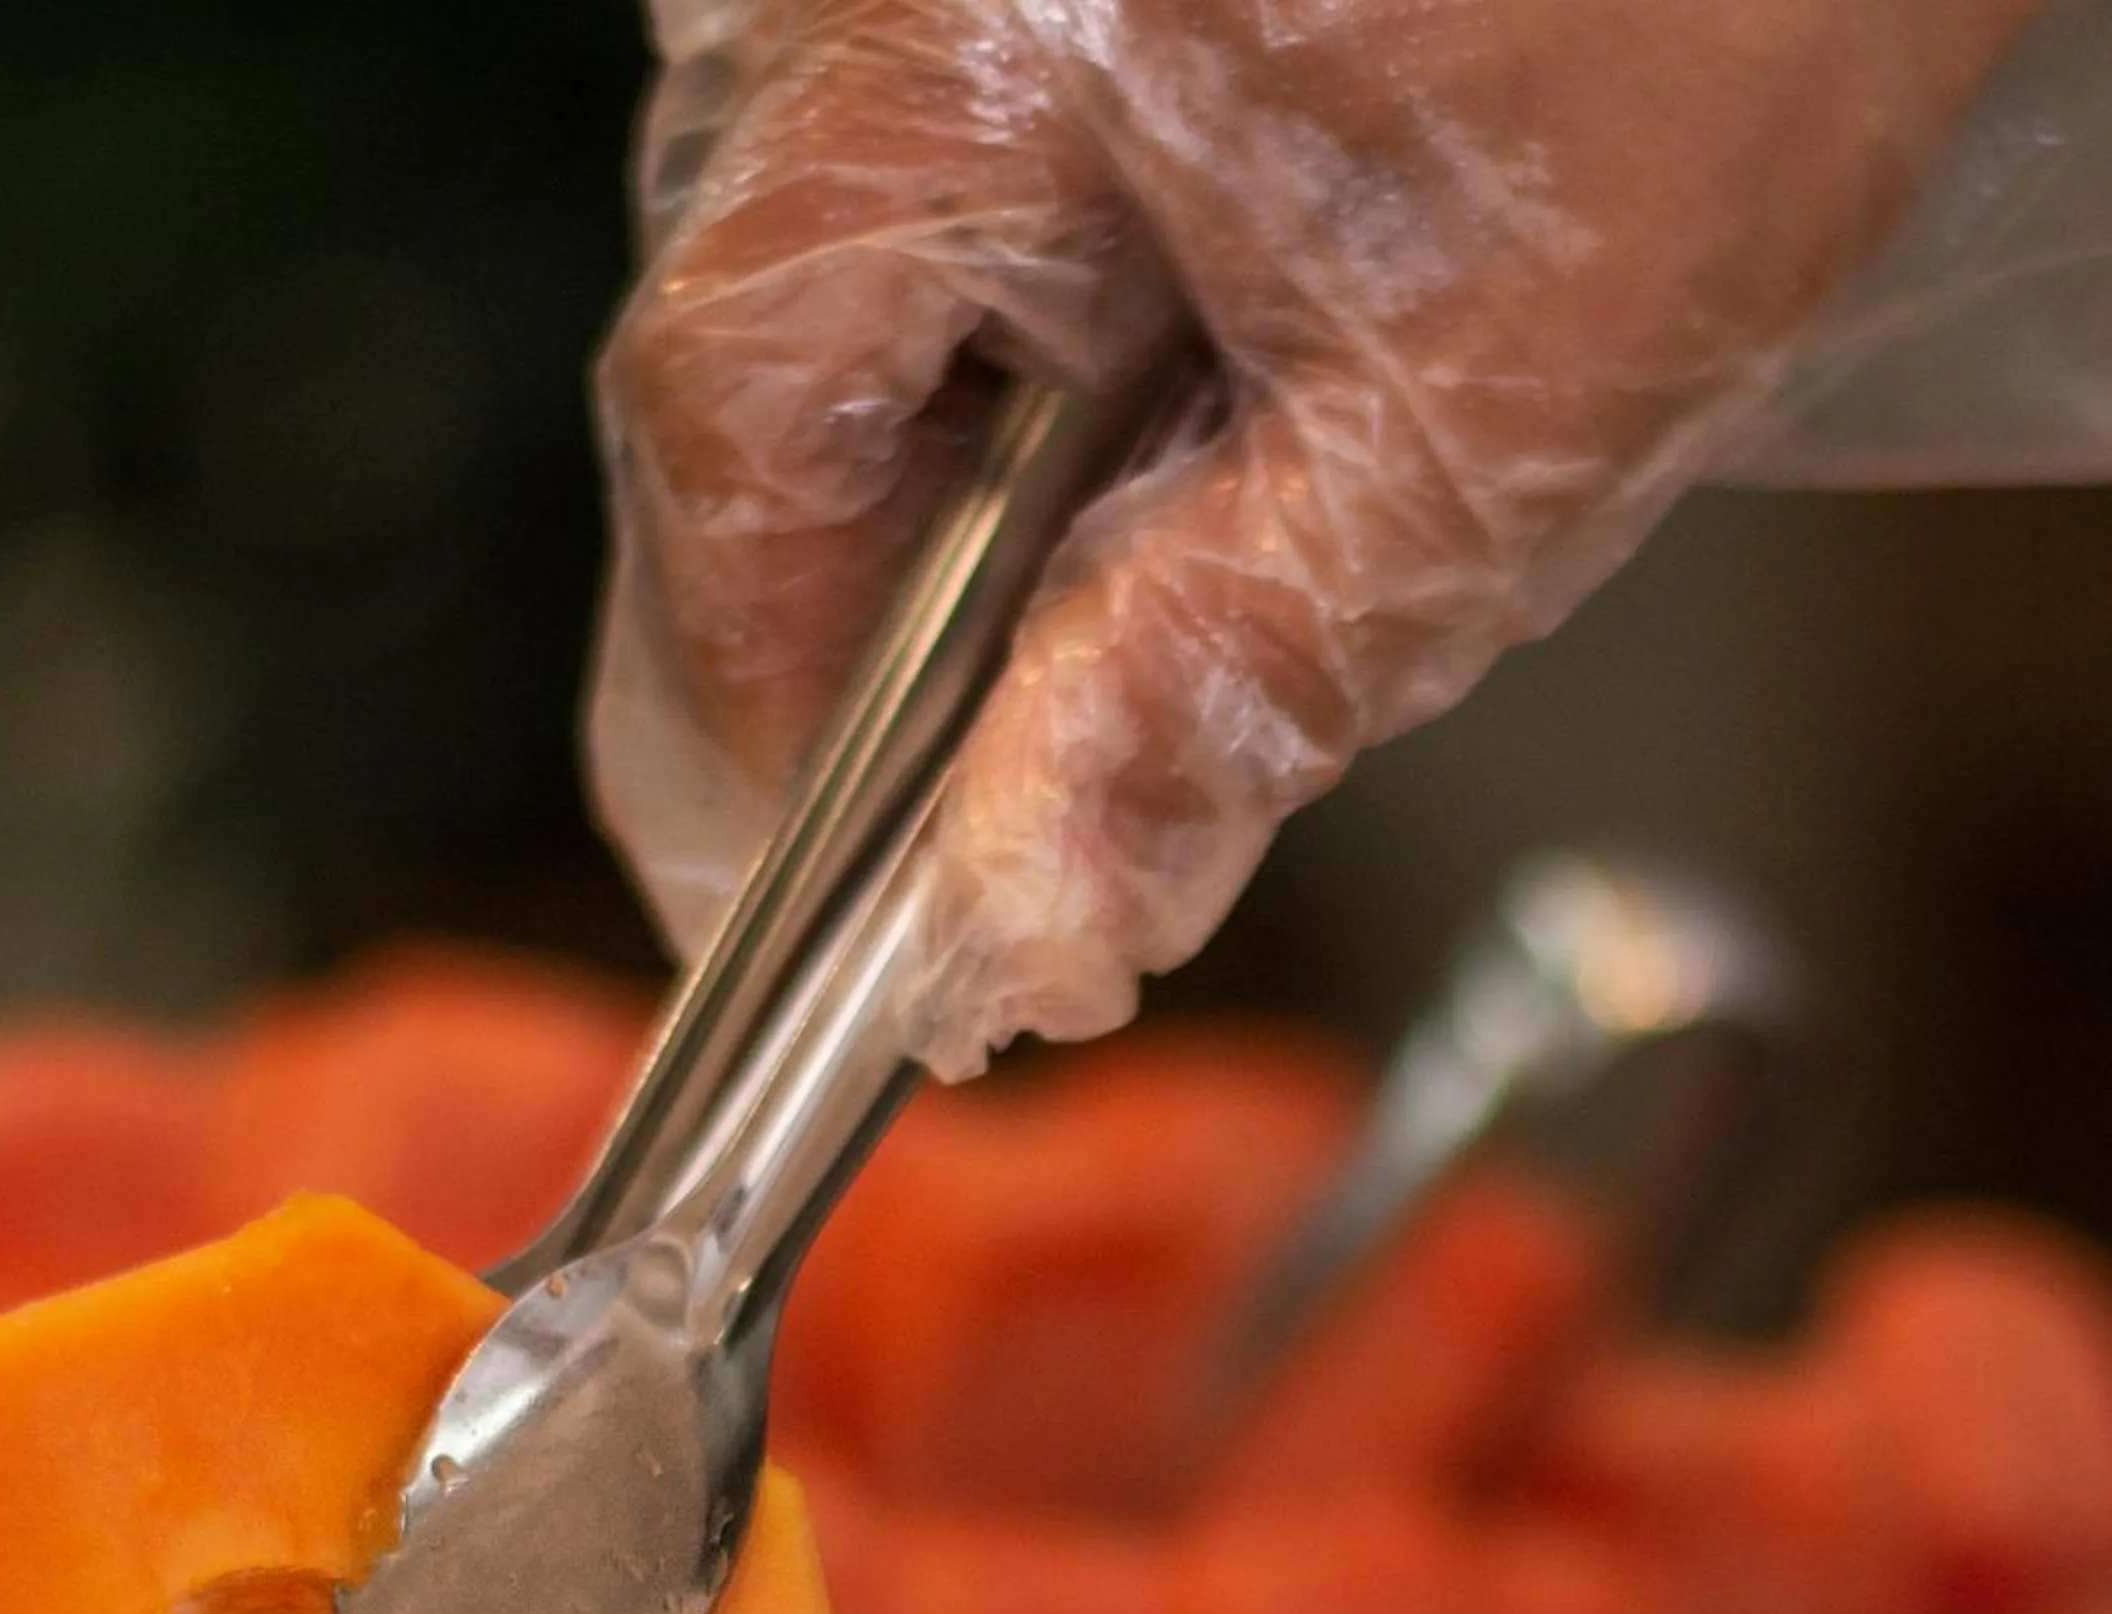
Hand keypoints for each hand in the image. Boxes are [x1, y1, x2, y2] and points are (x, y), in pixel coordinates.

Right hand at [588, 0, 2038, 1071]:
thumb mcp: (1485, 410)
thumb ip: (1220, 686)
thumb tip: (1030, 930)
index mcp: (958, 53)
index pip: (724, 415)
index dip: (756, 681)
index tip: (856, 867)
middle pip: (755, 363)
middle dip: (866, 611)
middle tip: (998, 787)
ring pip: (838, 296)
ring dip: (948, 500)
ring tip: (1116, 606)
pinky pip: (937, 200)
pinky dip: (1020, 370)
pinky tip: (1160, 433)